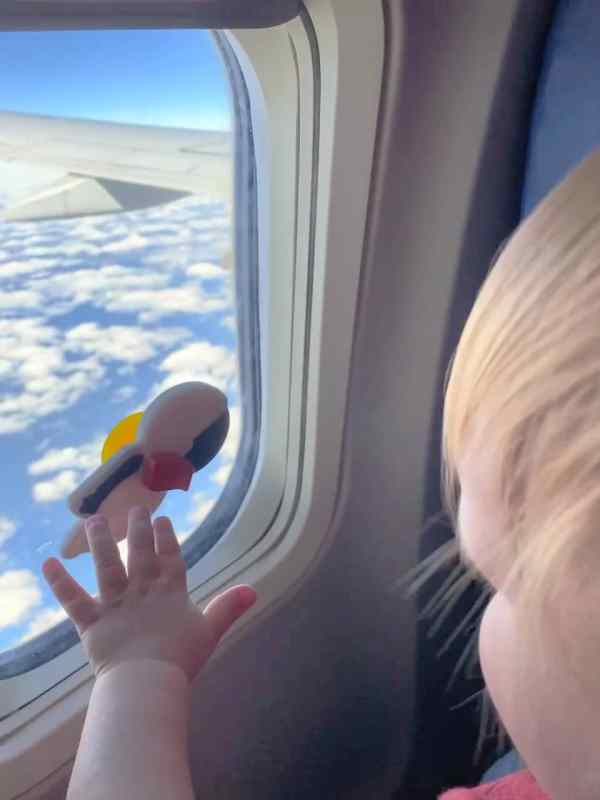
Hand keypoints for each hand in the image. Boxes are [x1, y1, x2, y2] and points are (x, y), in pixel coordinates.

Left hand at [42, 506, 256, 680]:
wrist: (148, 678)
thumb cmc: (181, 657)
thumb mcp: (210, 630)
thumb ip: (228, 607)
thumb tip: (253, 590)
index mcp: (170, 591)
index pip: (170, 558)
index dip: (166, 538)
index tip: (162, 519)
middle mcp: (142, 589)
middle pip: (139, 553)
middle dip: (137, 530)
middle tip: (134, 509)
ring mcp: (115, 602)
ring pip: (106, 565)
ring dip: (100, 541)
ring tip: (94, 520)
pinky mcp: (91, 620)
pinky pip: (72, 598)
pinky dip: (59, 581)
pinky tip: (48, 562)